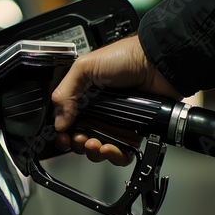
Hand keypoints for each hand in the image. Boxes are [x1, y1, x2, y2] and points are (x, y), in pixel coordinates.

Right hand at [52, 34, 182, 165]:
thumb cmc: (124, 58)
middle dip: (77, 144)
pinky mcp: (132, 132)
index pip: (67, 122)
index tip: (63, 136)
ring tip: (95, 143)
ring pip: (99, 149)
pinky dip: (114, 156)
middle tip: (80, 138)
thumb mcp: (85, 68)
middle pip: (81, 139)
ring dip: (93, 152)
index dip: (63, 133)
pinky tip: (111, 149)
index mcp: (83, 98)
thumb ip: (65, 92)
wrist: (155, 64)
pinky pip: (121, 153)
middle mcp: (97, 112)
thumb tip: (58, 122)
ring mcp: (115, 123)